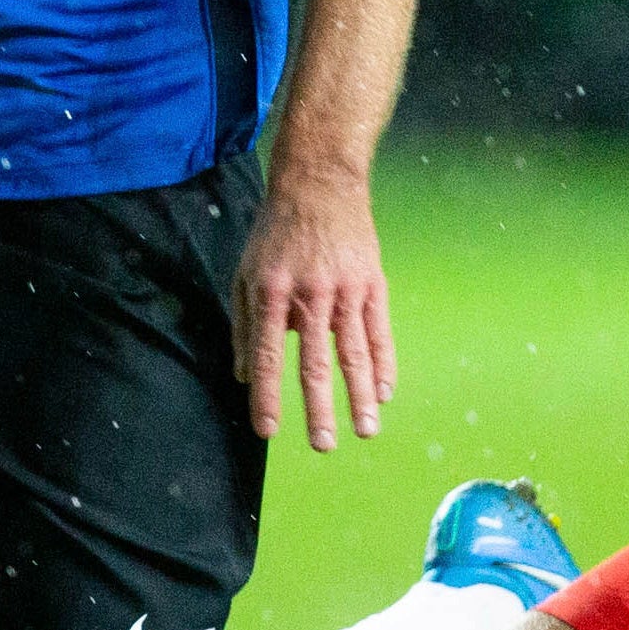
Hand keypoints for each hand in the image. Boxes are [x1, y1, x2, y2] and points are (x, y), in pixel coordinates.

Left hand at [235, 165, 395, 451]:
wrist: (320, 182)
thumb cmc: (276, 232)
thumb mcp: (245, 272)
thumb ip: (244, 326)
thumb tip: (244, 377)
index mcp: (271, 293)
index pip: (268, 356)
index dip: (267, 396)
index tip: (267, 430)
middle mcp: (309, 295)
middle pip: (315, 363)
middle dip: (319, 409)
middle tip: (322, 447)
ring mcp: (345, 290)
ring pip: (354, 353)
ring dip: (360, 397)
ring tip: (365, 432)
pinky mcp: (373, 283)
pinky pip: (380, 332)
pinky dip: (384, 365)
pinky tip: (384, 393)